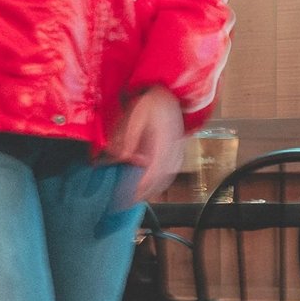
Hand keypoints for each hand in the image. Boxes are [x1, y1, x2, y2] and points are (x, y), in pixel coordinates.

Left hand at [104, 86, 184, 202]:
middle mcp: (173, 153)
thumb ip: (130, 136)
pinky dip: (156, 184)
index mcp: (164, 144)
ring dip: (149, 191)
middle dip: (142, 195)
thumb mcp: (137, 115)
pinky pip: (167, 175)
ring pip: (165, 180)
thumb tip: (123, 157)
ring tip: (131, 200)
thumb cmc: (153, 104)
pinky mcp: (175, 155)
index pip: (154, 172)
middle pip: (160, 181)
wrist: (170, 96)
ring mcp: (176, 155)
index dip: (141, 188)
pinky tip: (145, 188)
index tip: (127, 197)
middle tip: (123, 204)